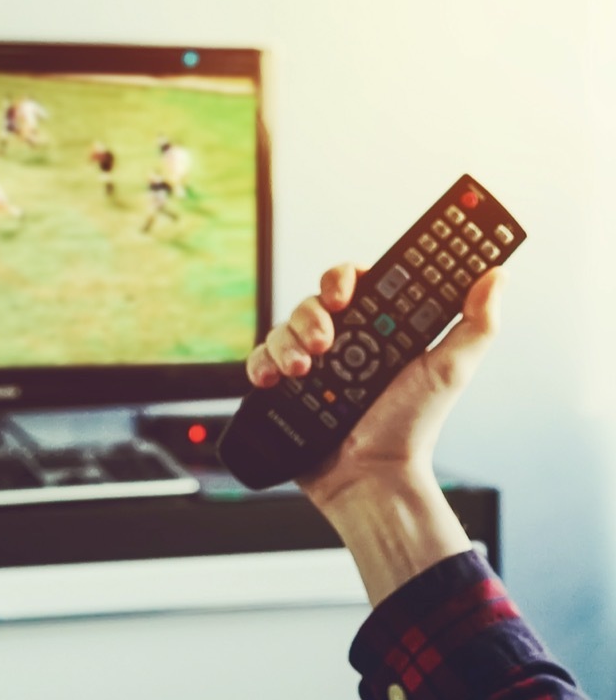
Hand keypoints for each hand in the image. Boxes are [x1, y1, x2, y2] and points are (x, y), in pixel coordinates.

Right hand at [246, 263, 505, 602]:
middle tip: (325, 342)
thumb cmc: (411, 431)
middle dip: (313, 315)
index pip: (355, 283)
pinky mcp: (284, 389)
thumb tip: (495, 277)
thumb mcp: (450, 372)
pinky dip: (261, 365)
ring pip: (284, 328)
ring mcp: (310, 366)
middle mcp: (342, 345)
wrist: (372, 479)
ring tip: (304, 371)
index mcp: (377, 332)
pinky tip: (274, 380)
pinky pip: (260, 360)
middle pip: (313, 302)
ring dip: (289, 343)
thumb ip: (476, 324)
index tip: (344, 292)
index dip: (344, 278)